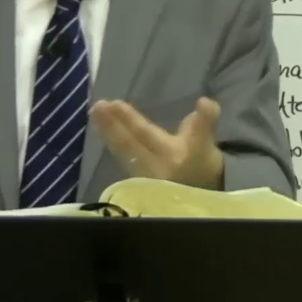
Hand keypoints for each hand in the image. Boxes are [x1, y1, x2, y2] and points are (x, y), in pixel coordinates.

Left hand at [89, 97, 224, 189]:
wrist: (202, 199)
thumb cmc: (202, 165)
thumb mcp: (207, 142)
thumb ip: (206, 120)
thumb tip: (204, 102)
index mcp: (170, 155)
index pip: (145, 134)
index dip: (129, 119)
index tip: (113, 103)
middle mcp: (152, 167)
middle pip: (128, 143)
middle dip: (111, 125)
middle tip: (96, 106)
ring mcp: (142, 176)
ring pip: (121, 151)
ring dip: (106, 132)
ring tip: (94, 114)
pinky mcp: (135, 182)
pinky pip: (121, 157)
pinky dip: (111, 142)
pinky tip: (103, 131)